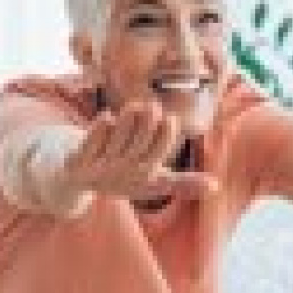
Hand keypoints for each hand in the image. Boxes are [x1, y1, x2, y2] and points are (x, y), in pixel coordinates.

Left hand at [55, 102, 217, 203]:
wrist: (76, 185)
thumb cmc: (122, 179)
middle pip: (137, 148)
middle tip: (153, 106)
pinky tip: (106, 116)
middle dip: (146, 127)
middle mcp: (121, 175)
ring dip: (126, 124)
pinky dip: (97, 131)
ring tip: (135, 106)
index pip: (158, 156)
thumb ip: (183, 183)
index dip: (164, 138)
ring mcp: (98, 169)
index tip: (172, 119)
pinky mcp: (77, 163)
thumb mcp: (154, 183)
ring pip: (115, 143)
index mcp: (142, 178)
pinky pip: (88, 145)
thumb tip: (216, 186)